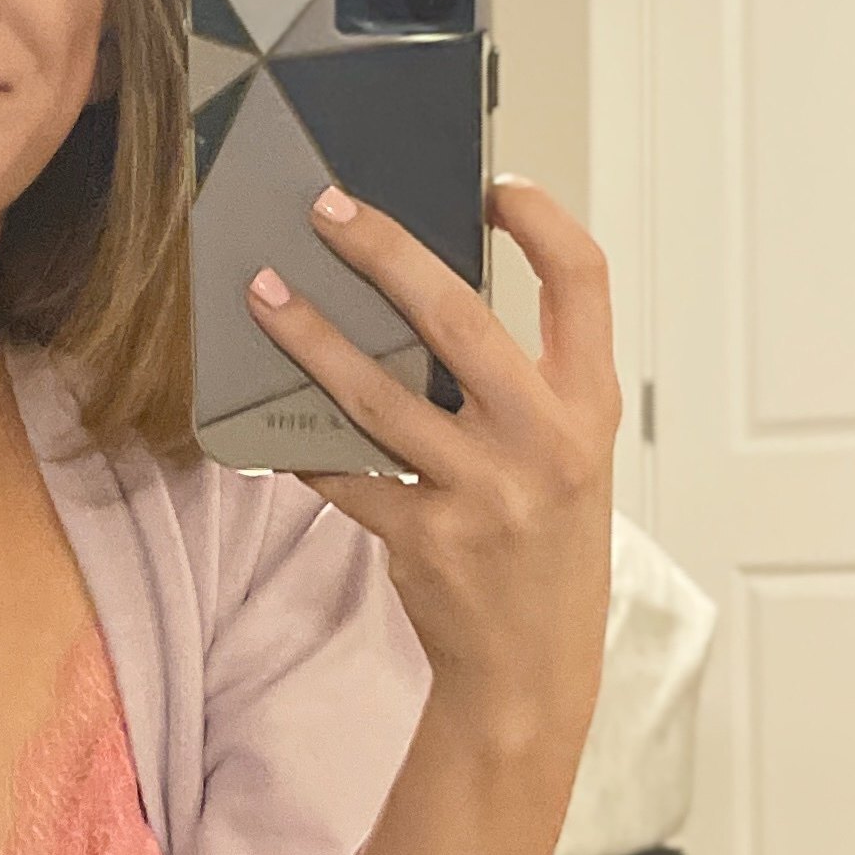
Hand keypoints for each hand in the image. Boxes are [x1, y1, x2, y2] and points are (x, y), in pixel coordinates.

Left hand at [245, 174, 619, 788]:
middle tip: (327, 208)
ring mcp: (484, 493)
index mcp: (591, 406)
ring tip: (263, 292)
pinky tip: (267, 414)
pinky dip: (302, 443)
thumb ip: (520, 385)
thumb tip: (417, 302)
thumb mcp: (567, 456)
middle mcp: (545, 442)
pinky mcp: (424, 540)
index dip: (541, 220)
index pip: (585, 280)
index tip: (496, 184)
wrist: (533, 670)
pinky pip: (344, 474)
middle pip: (457, 317)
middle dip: (383, 251)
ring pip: (378, 393)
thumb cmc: (545, 548)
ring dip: (311, 337)